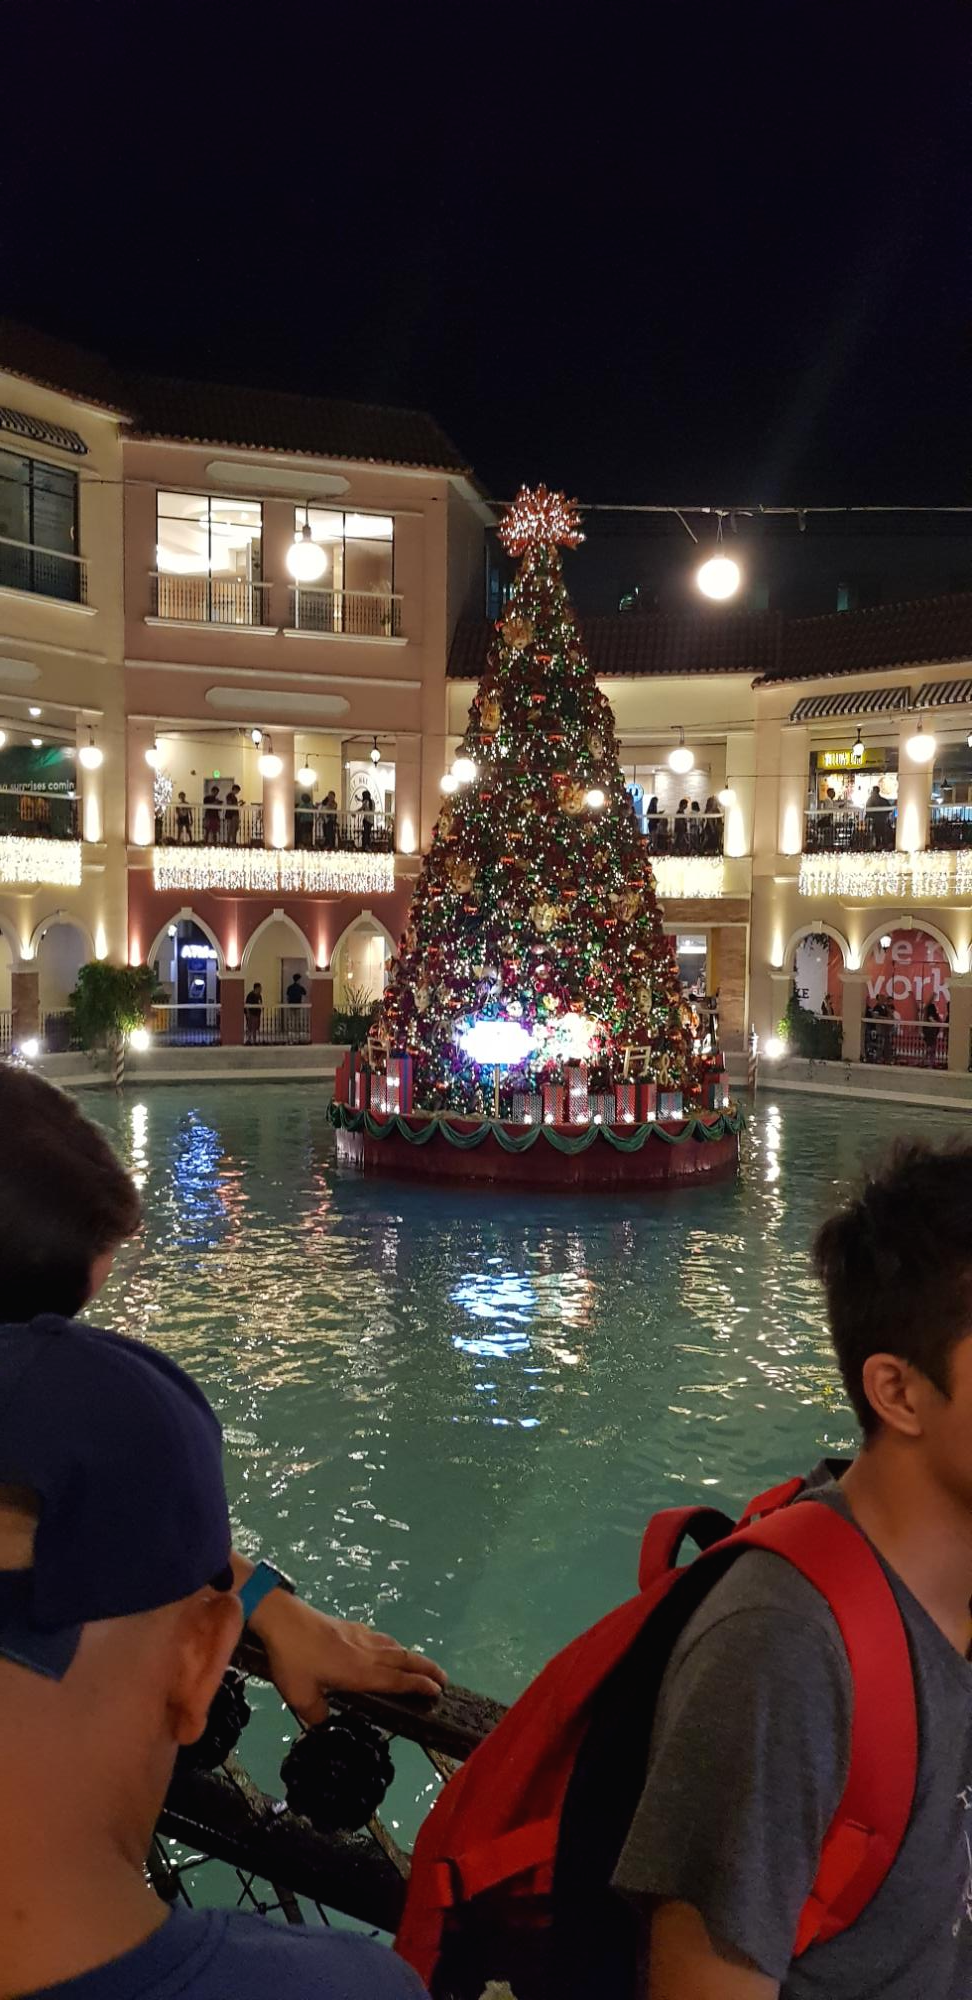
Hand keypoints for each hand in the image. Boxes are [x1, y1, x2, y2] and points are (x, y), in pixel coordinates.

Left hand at [252, 1588, 447, 1727]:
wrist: (282, 1619)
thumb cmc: (293, 1659)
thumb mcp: (300, 1696)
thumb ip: (316, 1715)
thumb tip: (323, 1724)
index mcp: (360, 1672)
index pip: (397, 1681)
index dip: (419, 1686)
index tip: (437, 1691)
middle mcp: (366, 1653)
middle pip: (404, 1659)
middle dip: (426, 1668)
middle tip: (443, 1678)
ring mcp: (358, 1636)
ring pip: (393, 1646)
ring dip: (411, 1656)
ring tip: (419, 1664)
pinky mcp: (348, 1626)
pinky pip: (379, 1638)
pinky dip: (390, 1645)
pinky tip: (384, 1646)